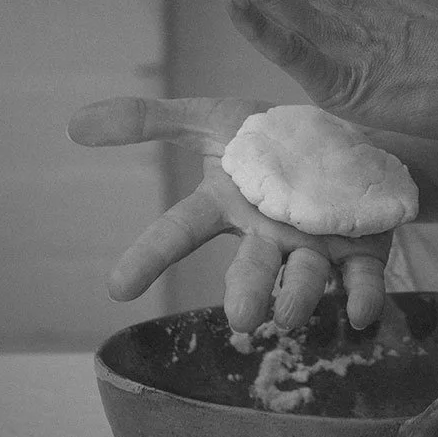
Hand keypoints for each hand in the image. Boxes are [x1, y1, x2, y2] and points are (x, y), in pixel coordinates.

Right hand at [67, 96, 392, 331]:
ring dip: (299, 297)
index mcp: (228, 207)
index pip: (180, 231)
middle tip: (240, 317)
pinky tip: (363, 313)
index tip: (118, 286)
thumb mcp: (212, 119)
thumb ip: (151, 121)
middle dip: (245, 293)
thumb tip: (74, 123)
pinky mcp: (361, 251)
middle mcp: (268, 236)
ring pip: (305, 278)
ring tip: (289, 314)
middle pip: (251, 268)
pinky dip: (363, 297)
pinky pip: (362, 279)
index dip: (149, 256)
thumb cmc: (271, 138)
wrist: (346, 142)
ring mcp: (314, 247)